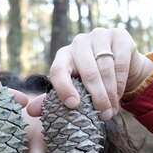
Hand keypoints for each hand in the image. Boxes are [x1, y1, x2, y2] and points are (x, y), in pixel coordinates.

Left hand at [28, 27, 152, 119]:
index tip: (73, 105)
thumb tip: (31, 111)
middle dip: (96, 97)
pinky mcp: (119, 36)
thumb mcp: (73, 89)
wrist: (120, 65)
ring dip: (110, 93)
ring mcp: (100, 36)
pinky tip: (119, 94)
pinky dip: (121, 82)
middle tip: (103, 116)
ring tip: (112, 110)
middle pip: (86, 71)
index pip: (58, 70)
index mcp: (63, 55)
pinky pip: (120, 62)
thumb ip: (53, 100)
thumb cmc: (90, 81)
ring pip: (105, 68)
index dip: (63, 88)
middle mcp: (79, 42)